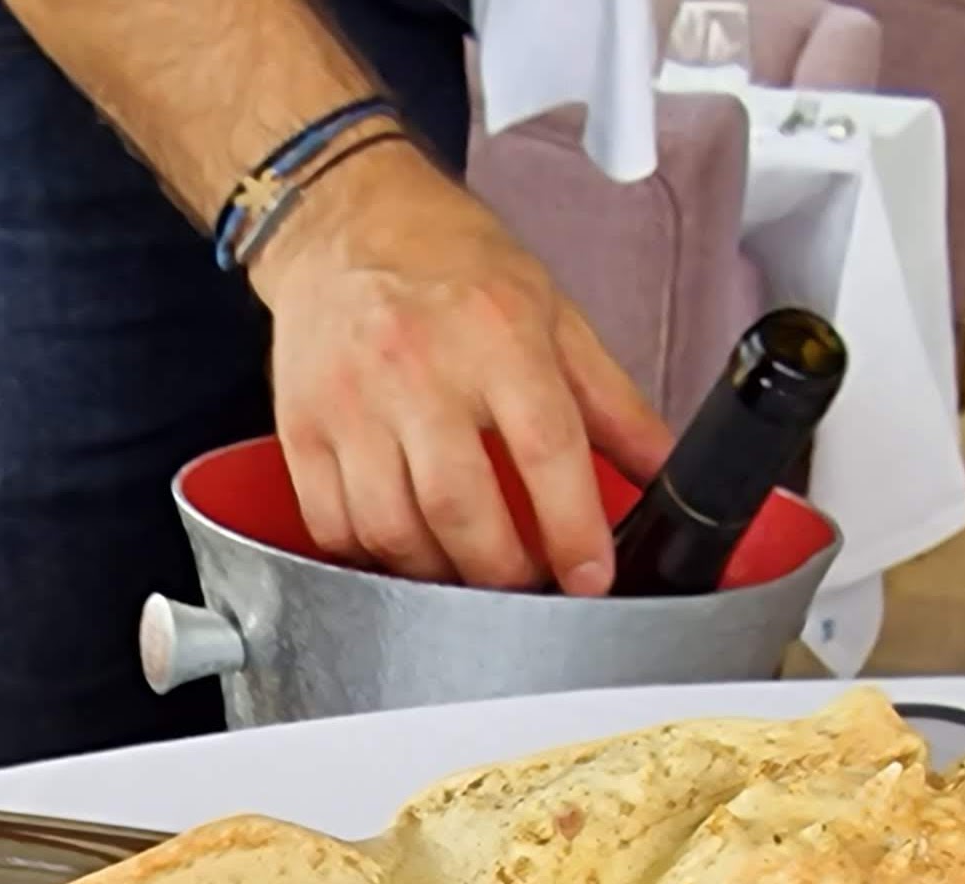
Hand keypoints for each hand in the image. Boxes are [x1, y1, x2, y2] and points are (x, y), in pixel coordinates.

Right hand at [247, 140, 669, 594]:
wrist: (341, 220)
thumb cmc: (446, 259)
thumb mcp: (549, 310)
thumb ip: (610, 399)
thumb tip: (663, 466)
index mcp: (496, 334)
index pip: (545, 449)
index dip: (573, 530)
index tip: (588, 576)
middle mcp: (418, 367)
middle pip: (460, 507)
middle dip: (502, 570)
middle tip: (526, 582)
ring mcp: (350, 401)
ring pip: (391, 529)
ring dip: (437, 573)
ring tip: (466, 569)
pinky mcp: (301, 427)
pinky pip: (331, 524)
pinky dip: (371, 556)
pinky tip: (403, 545)